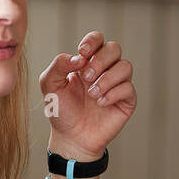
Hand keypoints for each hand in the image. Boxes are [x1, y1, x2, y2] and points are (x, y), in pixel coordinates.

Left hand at [38, 30, 135, 158]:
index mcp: (87, 63)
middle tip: (87, 77)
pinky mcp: (126, 101)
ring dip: (107, 78)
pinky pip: (129, 88)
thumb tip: (79, 57)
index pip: (98, 40)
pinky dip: (114, 93)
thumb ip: (59, 64)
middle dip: (100, 60)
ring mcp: (116, 85)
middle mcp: (104, 71)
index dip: (93, 41)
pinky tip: (101, 103)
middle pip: (114, 49)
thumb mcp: (50, 85)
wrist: (71, 138)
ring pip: (125, 66)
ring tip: (93, 94)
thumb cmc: (61, 111)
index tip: (83, 52)